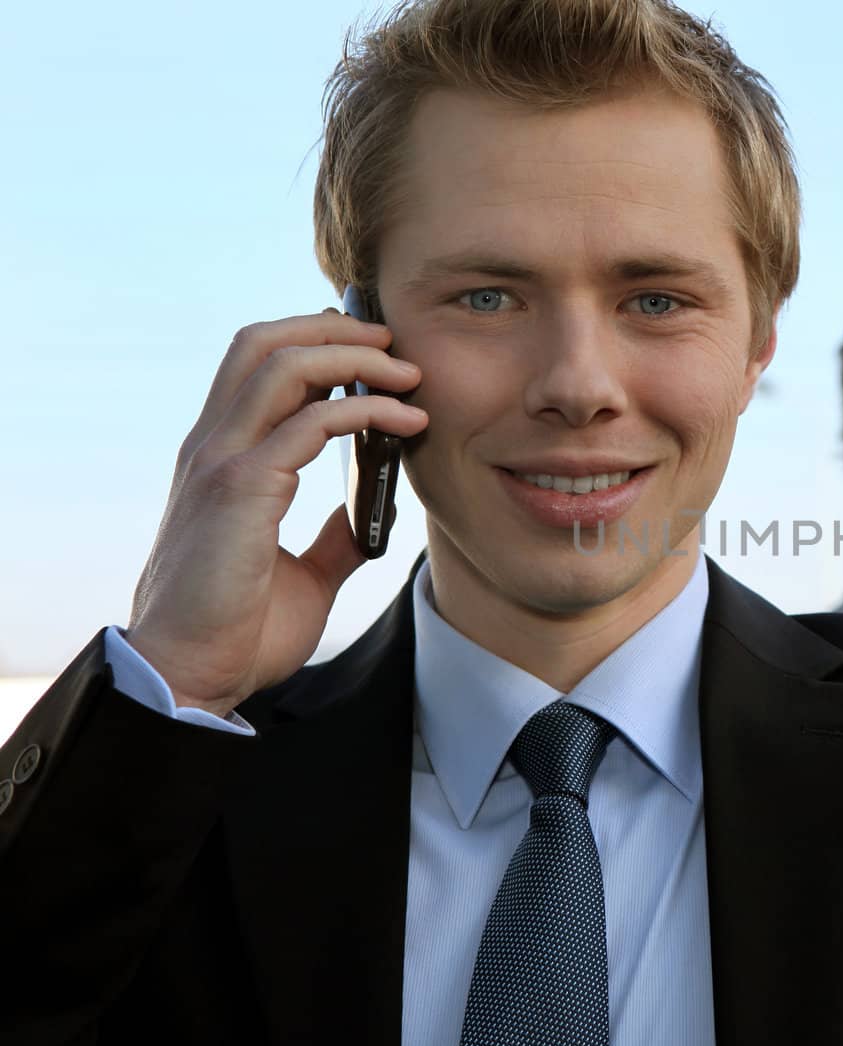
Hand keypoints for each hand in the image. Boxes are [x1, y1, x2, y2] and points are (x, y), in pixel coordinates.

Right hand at [126, 310, 427, 714]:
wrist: (193, 677)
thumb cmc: (238, 632)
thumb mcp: (303, 575)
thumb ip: (332, 538)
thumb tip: (364, 517)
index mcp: (221, 459)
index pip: (257, 367)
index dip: (312, 343)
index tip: (371, 352)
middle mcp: (213, 447)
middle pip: (263, 344)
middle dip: (332, 328)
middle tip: (392, 340)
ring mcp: (222, 462)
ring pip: (283, 365)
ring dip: (354, 357)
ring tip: (408, 373)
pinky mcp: (242, 488)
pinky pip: (311, 422)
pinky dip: (366, 410)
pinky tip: (406, 423)